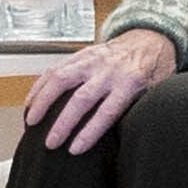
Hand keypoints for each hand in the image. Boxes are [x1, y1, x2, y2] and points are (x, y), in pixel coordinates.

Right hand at [24, 27, 175, 150]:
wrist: (151, 37)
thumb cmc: (153, 70)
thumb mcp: (155, 91)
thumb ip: (138, 109)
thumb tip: (124, 138)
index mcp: (131, 82)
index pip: (107, 112)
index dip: (89, 132)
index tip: (74, 149)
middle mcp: (109, 70)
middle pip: (81, 99)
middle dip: (63, 123)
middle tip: (50, 143)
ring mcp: (93, 60)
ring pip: (61, 79)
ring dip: (43, 101)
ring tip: (31, 122)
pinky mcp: (81, 54)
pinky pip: (56, 68)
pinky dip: (41, 85)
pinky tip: (31, 101)